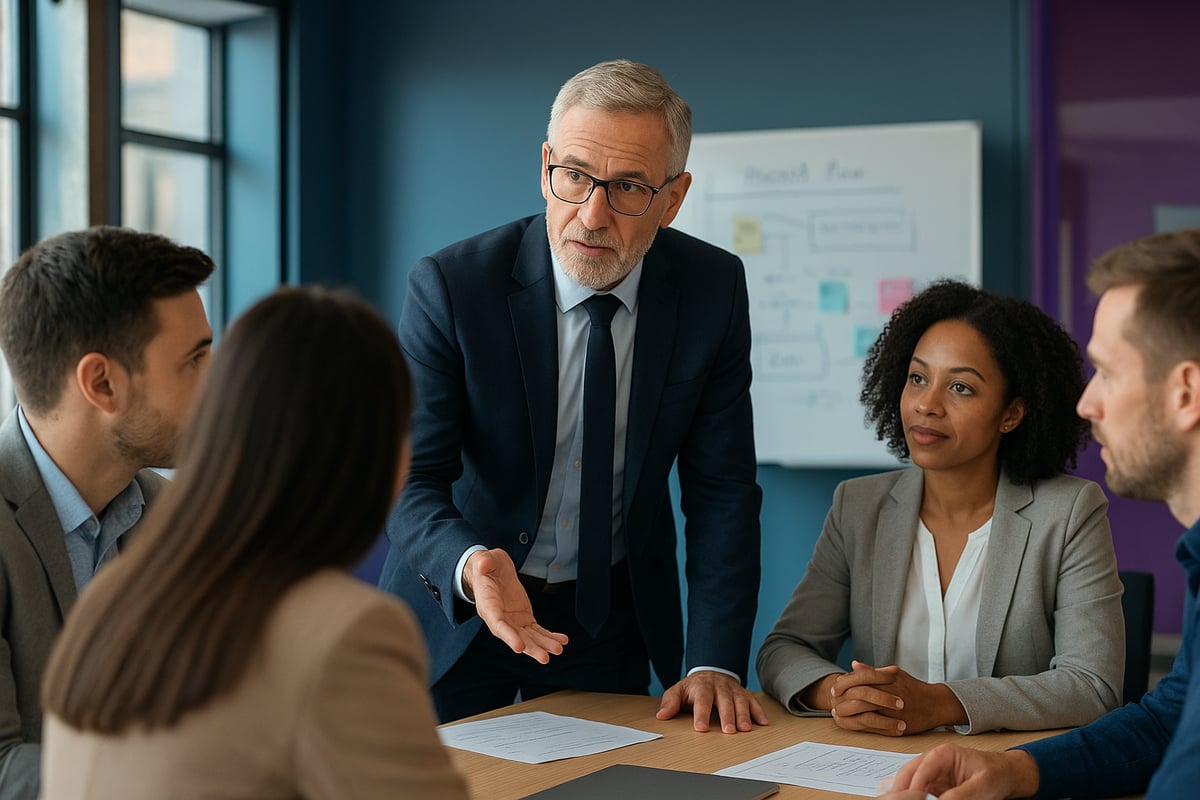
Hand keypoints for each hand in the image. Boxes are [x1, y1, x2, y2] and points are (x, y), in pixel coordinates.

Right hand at [463, 549, 568, 662]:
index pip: (497, 624)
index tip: (518, 647)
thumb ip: (484, 562)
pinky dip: (549, 636)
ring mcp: (513, 620)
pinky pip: (537, 630)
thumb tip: (483, 563)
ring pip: (528, 637)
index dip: (508, 636)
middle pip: (515, 637)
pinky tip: (561, 640)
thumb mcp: (485, 560)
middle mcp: (500, 618)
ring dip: (543, 645)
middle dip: (530, 648)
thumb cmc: (486, 566)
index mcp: (488, 606)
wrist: (492, 570)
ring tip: (558, 649)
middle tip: (544, 657)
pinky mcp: (524, 618)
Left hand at [656, 670, 768, 732]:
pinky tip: (762, 722)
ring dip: (744, 715)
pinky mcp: (744, 694)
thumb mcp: (678, 692)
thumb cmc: (693, 688)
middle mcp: (720, 687)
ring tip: (745, 729)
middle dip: (727, 716)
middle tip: (729, 731)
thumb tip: (662, 715)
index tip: (701, 728)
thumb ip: (670, 703)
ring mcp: (733, 690)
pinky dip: (758, 711)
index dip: (701, 714)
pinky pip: (753, 701)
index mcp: (702, 686)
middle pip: (724, 701)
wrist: (710, 673)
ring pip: (740, 701)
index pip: (702, 700)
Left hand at [829, 661, 965, 735]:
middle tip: (834, 703)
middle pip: (860, 695)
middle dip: (843, 700)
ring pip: (865, 712)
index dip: (844, 683)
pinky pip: (874, 727)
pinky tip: (851, 723)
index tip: (835, 688)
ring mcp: (894, 711)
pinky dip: (859, 725)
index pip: (860, 678)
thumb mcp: (894, 674)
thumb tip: (853, 664)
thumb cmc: (913, 688)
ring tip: (838, 714)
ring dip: (849, 714)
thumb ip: (873, 671)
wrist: (935, 704)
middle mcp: (890, 694)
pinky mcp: (897, 725)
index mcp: (888, 679)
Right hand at [882, 744, 1039, 799]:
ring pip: (908, 784)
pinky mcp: (933, 787)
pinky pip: (917, 792)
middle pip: (907, 774)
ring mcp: (931, 775)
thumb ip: (962, 794)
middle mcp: (932, 762)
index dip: (913, 786)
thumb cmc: (996, 774)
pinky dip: (914, 797)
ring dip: (905, 794)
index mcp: (943, 754)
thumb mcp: (982, 785)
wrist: (1006, 776)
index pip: (920, 769)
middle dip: (901, 790)